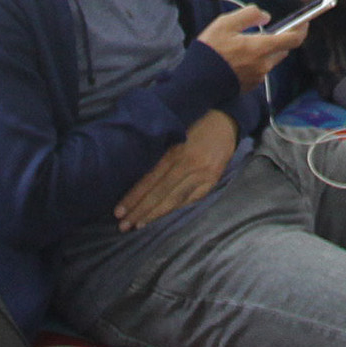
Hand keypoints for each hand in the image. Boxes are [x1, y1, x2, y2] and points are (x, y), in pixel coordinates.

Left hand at [117, 112, 236, 229]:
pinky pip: (190, 199)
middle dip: (140, 211)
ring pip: (174, 199)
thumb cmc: (195, 125)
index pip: (150, 180)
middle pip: (159, 193)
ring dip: (155, 214)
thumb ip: (161, 155)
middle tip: (123, 225)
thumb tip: (140, 179)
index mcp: (175, 152)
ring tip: (138, 224)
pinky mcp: (212, 181)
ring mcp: (202, 175)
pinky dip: (174, 208)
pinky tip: (161, 215)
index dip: (134, 197)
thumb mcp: (174, 134)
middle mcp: (188, 165)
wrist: (227, 121)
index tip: (119, 211)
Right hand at [193, 3, 307, 86]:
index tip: (304, 21)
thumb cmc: (210, 50)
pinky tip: (239, 58)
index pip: (292, 40)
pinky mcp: (251, 85)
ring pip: (270, 60)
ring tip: (245, 44)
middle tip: (265, 30)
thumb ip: (248, 15)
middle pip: (282, 50)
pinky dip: (256, 61)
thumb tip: (266, 16)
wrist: (197, 82)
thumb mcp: (224, 24)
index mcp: (260, 48)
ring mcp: (258, 77)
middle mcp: (264, 64)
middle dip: (279, 39)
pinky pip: (261, 69)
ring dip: (266, 50)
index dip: (302, 29)